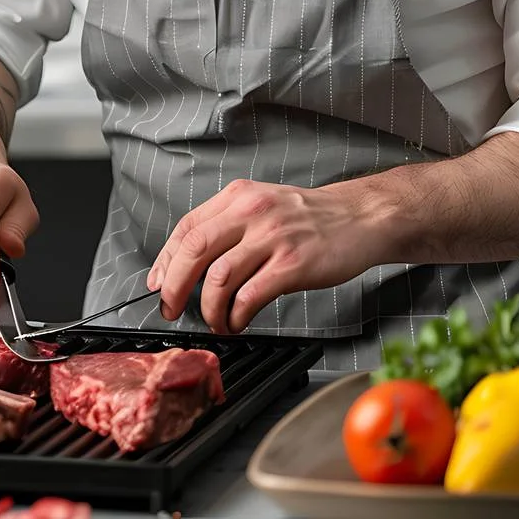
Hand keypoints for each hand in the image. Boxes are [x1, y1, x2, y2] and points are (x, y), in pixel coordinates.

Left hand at [146, 179, 385, 334]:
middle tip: (170, 308)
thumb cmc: (311, 217)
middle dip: (174, 287)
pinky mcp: (293, 264)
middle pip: (194, 251)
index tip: (157, 283)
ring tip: (214, 321)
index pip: (187, 229)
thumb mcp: (263, 205)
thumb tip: (190, 263)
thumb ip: (229, 226)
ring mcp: (272, 237)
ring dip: (208, 308)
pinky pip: (250, 296)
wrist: (362, 217)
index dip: (165, 260)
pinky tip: (238, 321)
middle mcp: (251, 212)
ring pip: (218, 278)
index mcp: (238, 197)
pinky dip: (236, 315)